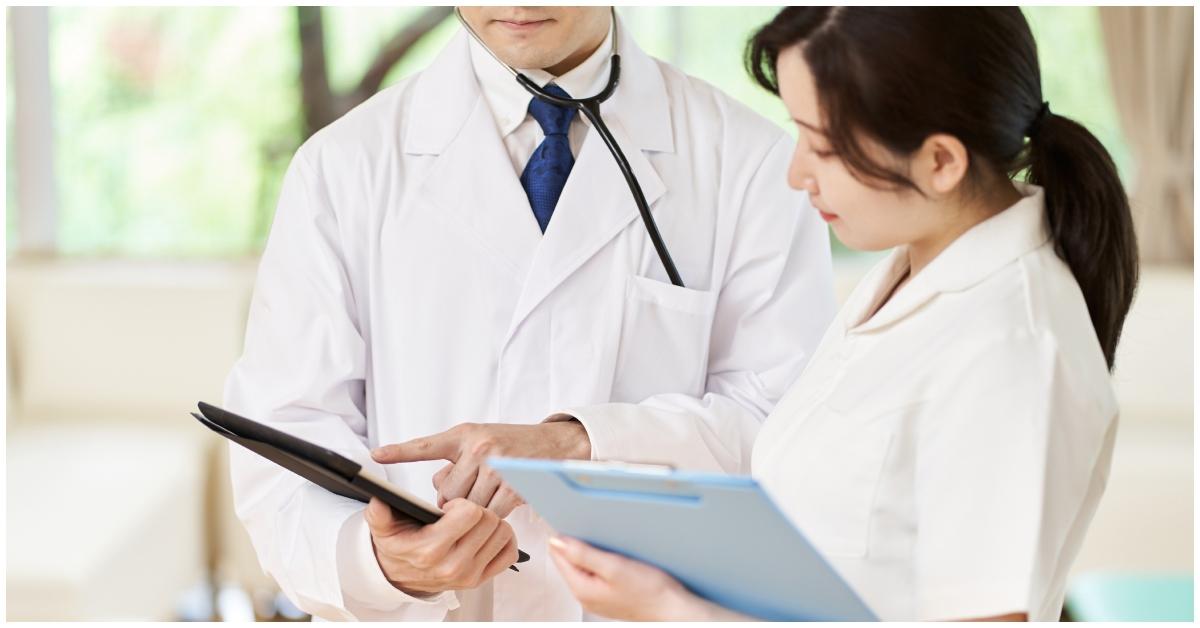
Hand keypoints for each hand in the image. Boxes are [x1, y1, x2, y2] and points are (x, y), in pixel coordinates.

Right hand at [364, 497, 518, 593]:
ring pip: (503, 532)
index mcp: (430, 550)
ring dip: (491, 522)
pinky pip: (509, 552)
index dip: (461, 502)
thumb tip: (378, 499)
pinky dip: (502, 539)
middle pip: (490, 520)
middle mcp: (453, 565)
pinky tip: (486, 534)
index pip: (470, 513)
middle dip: (478, 509)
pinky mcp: (481, 579)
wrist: (400, 576)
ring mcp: (469, 575)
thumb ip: (379, 512)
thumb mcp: (382, 528)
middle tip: (462, 513)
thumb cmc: (399, 547)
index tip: (449, 506)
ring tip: (473, 522)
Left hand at [371, 419, 590, 517]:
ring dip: (473, 508)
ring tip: (486, 494)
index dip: (399, 452)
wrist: (553, 443)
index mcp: (464, 435)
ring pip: (468, 506)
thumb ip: (454, 460)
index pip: (426, 445)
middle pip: (448, 492)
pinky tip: (499, 502)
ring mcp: (497, 467)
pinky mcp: (514, 486)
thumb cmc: (510, 443)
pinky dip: (492, 514)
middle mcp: (479, 448)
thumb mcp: (478, 440)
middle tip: (468, 493)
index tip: (376, 456)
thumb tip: (439, 490)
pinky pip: (490, 513)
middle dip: (454, 500)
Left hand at [548, 536, 747, 620]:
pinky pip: (595, 573)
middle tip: (592, 527)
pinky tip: (614, 556)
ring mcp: (596, 597)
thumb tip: (556, 541)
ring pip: (582, 566)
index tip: (573, 519)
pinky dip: (600, 561)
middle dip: (576, 542)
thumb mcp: (614, 566)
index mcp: (581, 588)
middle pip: (568, 561)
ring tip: (606, 541)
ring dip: (589, 551)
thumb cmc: (650, 591)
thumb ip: (582, 553)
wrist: (673, 610)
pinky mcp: (608, 595)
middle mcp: (585, 595)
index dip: (563, 534)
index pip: (558, 555)